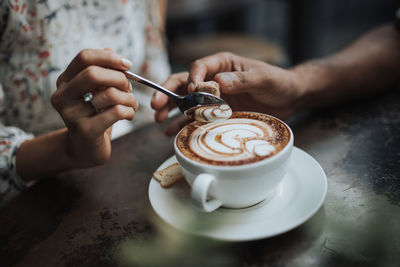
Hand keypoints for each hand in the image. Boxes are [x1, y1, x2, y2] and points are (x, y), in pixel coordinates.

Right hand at [51, 48, 137, 167]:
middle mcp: (62, 96)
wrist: (85, 149)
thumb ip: (102, 71)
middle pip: (93, 74)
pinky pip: (116, 112)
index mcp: (65, 81)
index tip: (127, 64)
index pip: (84, 57)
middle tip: (129, 88)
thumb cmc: (94, 116)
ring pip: (110, 94)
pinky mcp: (85, 130)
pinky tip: (128, 115)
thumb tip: (111, 51)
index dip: (109, 58)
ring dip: (129, 98)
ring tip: (132, 105)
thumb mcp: (97, 92)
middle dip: (120, 78)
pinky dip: (129, 111)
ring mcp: (71, 114)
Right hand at [151, 52, 304, 134]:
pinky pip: (196, 118)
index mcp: (223, 65)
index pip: (199, 67)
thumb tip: (218, 82)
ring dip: (171, 109)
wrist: (289, 98)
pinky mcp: (217, 113)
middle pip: (184, 83)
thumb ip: (242, 79)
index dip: (192, 79)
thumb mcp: (263, 78)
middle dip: (168, 93)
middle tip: (156, 105)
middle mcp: (214, 79)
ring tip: (158, 119)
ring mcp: (214, 97)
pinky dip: (183, 124)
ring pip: (186, 101)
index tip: (192, 92)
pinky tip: (171, 132)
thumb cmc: (278, 82)